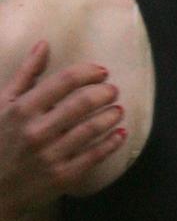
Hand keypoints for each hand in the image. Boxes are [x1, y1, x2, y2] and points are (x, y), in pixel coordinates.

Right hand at [0, 42, 125, 216]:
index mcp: (21, 109)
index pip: (65, 81)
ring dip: (111, 115)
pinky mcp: (62, 176)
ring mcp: (50, 155)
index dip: (89, 73)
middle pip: (82, 103)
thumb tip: (44, 44)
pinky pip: (95, 156)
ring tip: (118, 109)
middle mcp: (36, 131)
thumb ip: (25, 74)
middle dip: (104, 93)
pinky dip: (112, 141)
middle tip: (113, 90)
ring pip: (92, 129)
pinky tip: (120, 132)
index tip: (102, 72)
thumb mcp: (1, 104)